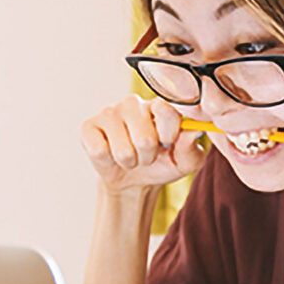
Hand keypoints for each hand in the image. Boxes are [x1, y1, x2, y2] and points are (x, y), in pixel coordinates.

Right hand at [80, 94, 205, 193]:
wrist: (134, 180)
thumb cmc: (163, 164)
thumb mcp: (186, 162)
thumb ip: (191, 147)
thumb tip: (194, 131)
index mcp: (159, 105)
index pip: (166, 111)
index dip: (169, 135)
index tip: (168, 144)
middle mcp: (133, 103)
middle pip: (144, 138)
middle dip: (148, 156)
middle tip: (147, 155)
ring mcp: (109, 112)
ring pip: (123, 149)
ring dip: (130, 162)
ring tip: (131, 157)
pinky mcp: (88, 126)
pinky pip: (99, 151)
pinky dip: (109, 162)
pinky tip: (111, 154)